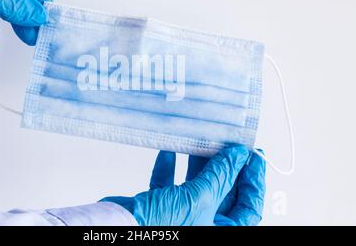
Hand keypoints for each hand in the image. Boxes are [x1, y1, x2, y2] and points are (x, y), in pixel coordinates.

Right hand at [102, 146, 265, 225]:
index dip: (254, 180)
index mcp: (220, 230)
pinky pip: (171, 183)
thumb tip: (238, 155)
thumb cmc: (160, 226)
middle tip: (229, 143)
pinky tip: (170, 150)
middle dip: (225, 166)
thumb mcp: (198, 198)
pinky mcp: (160, 205)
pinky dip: (171, 166)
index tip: (253, 156)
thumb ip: (219, 175)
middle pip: (223, 191)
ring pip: (197, 184)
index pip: (250, 206)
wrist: (118, 225)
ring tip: (202, 141)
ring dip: (198, 162)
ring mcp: (181, 214)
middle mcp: (203, 223)